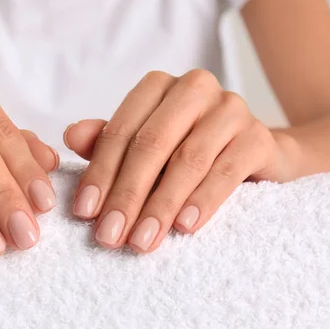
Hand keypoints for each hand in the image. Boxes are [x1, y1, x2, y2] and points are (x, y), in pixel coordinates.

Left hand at [64, 70, 293, 252]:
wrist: (254, 152)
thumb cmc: (187, 147)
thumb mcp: (145, 145)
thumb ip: (109, 141)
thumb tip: (70, 136)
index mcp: (158, 87)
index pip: (120, 131)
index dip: (99, 173)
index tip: (84, 213)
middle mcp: (194, 88)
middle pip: (151, 145)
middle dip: (127, 195)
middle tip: (109, 236)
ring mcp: (230, 109)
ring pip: (187, 161)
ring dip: (161, 206)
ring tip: (142, 241)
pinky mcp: (258, 136)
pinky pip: (226, 171)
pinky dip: (203, 200)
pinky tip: (184, 227)